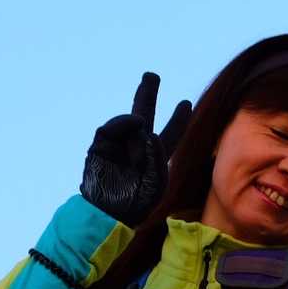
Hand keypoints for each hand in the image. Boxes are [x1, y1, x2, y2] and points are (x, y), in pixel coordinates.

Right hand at [80, 72, 193, 225]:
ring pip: (131, 119)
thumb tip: (145, 130)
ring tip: (140, 132)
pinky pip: (111, 128)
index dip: (178, 119)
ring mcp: (118, 144)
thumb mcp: (158, 183)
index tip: (186, 103)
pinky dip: (122, 123)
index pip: (170, 134)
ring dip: (137, 120)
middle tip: (152, 75)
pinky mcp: (101, 145)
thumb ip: (158, 156)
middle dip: (147, 94)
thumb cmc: (137, 204)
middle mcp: (137, 146)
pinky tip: (132, 125)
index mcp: (155, 157)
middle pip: (145, 114)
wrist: (109, 213)